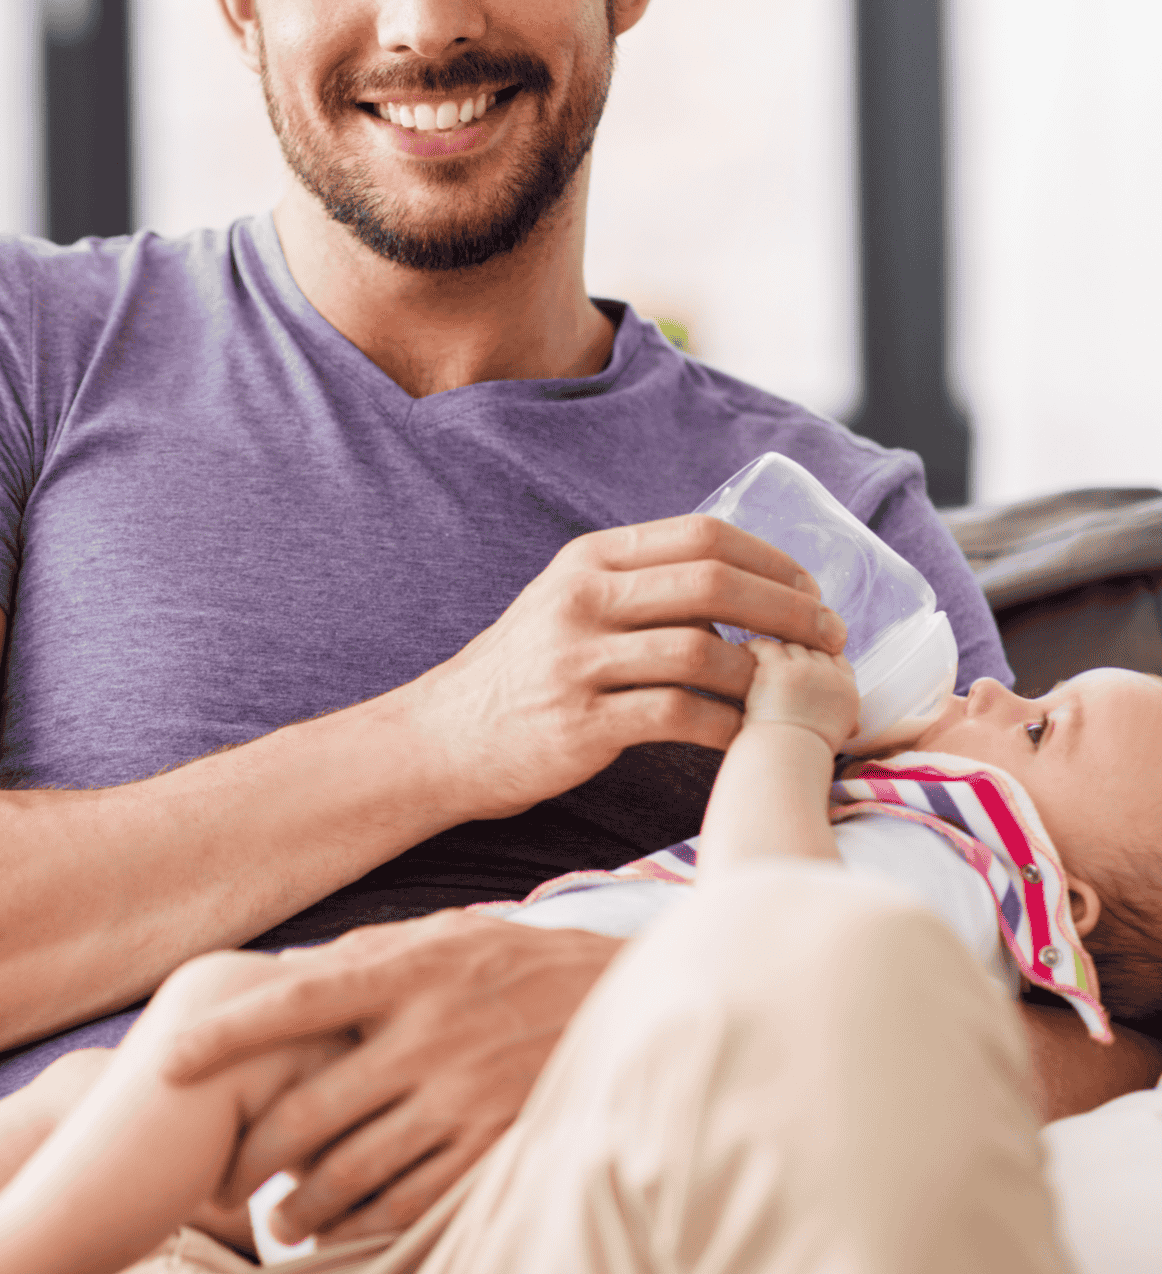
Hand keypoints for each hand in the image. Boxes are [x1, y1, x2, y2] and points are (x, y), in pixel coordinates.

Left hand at [161, 911, 623, 1241]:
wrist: (626, 1003)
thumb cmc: (517, 963)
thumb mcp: (449, 934)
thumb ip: (370, 953)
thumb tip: (286, 972)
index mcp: (410, 970)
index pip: (298, 1000)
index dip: (228, 1031)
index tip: (170, 1058)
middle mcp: (428, 1031)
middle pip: (310, 1106)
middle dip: (252, 1153)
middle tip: (223, 1180)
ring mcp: (462, 1094)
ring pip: (352, 1167)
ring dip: (301, 1203)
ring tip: (279, 1218)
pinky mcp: (493, 1144)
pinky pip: (409, 1201)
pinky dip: (364, 1223)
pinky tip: (342, 1230)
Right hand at [408, 514, 845, 820]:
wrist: (443, 738)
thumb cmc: (525, 672)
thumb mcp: (570, 602)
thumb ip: (641, 586)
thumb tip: (740, 585)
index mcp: (590, 558)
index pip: (702, 535)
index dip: (771, 559)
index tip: (811, 589)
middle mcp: (584, 597)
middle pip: (712, 582)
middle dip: (786, 609)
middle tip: (829, 638)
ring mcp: (579, 660)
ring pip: (700, 648)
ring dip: (764, 672)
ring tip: (796, 691)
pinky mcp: (581, 723)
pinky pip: (677, 715)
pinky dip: (726, 725)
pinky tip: (747, 736)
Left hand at [741, 640, 858, 755]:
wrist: (787, 763)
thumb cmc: (803, 758)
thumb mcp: (835, 739)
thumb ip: (840, 721)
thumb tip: (855, 729)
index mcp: (848, 692)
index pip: (836, 658)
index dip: (818, 657)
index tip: (802, 662)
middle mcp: (831, 676)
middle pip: (811, 649)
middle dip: (793, 654)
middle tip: (774, 657)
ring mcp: (806, 669)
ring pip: (789, 646)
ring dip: (773, 651)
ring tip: (755, 654)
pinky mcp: (780, 668)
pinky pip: (765, 646)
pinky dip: (753, 648)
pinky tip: (744, 652)